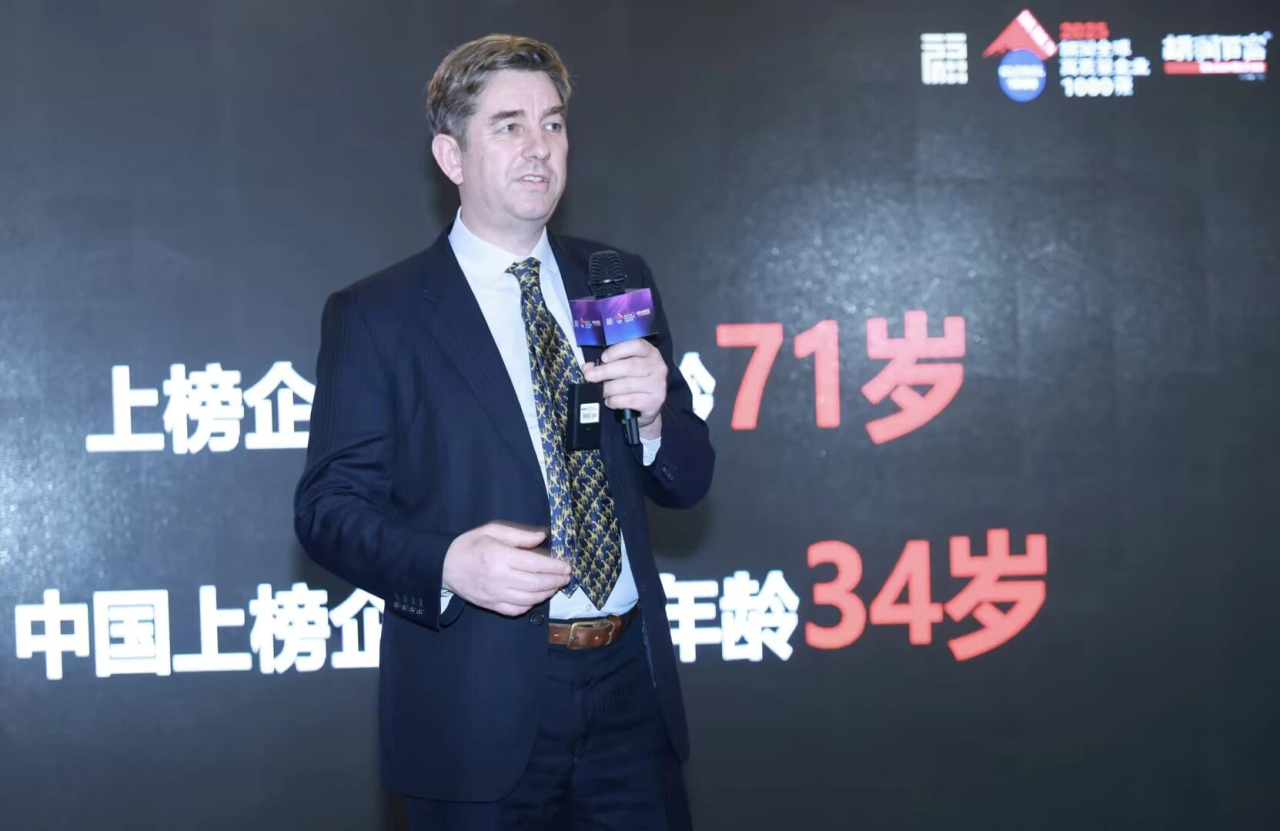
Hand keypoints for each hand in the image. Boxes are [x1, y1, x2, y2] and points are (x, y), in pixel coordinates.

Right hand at [441, 522, 570, 616]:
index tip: (567, 566)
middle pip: (536, 583)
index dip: (555, 567)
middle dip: (556, 581)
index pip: (536, 564)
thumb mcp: (492, 531)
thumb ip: (519, 535)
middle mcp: (500, 578)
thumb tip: (542, 538)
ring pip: (529, 599)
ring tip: (555, 586)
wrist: (443, 565)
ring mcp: (495, 594)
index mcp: (500, 556)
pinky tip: (537, 597)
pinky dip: (530, 605)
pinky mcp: (491, 605)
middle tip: (566, 577)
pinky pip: (516, 610)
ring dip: (547, 594)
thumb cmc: (470, 545)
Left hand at [581, 339, 666, 439]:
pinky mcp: (655, 402)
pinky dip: (615, 401)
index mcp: (650, 353)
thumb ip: (607, 364)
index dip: (617, 351)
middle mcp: (658, 367)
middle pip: (629, 366)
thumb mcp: (623, 367)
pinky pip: (630, 400)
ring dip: (609, 389)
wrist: (649, 405)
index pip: (636, 345)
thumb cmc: (634, 381)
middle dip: (605, 371)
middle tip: (590, 377)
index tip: (603, 358)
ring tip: (602, 392)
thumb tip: (587, 368)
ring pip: (627, 385)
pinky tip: (610, 402)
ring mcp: (658, 385)